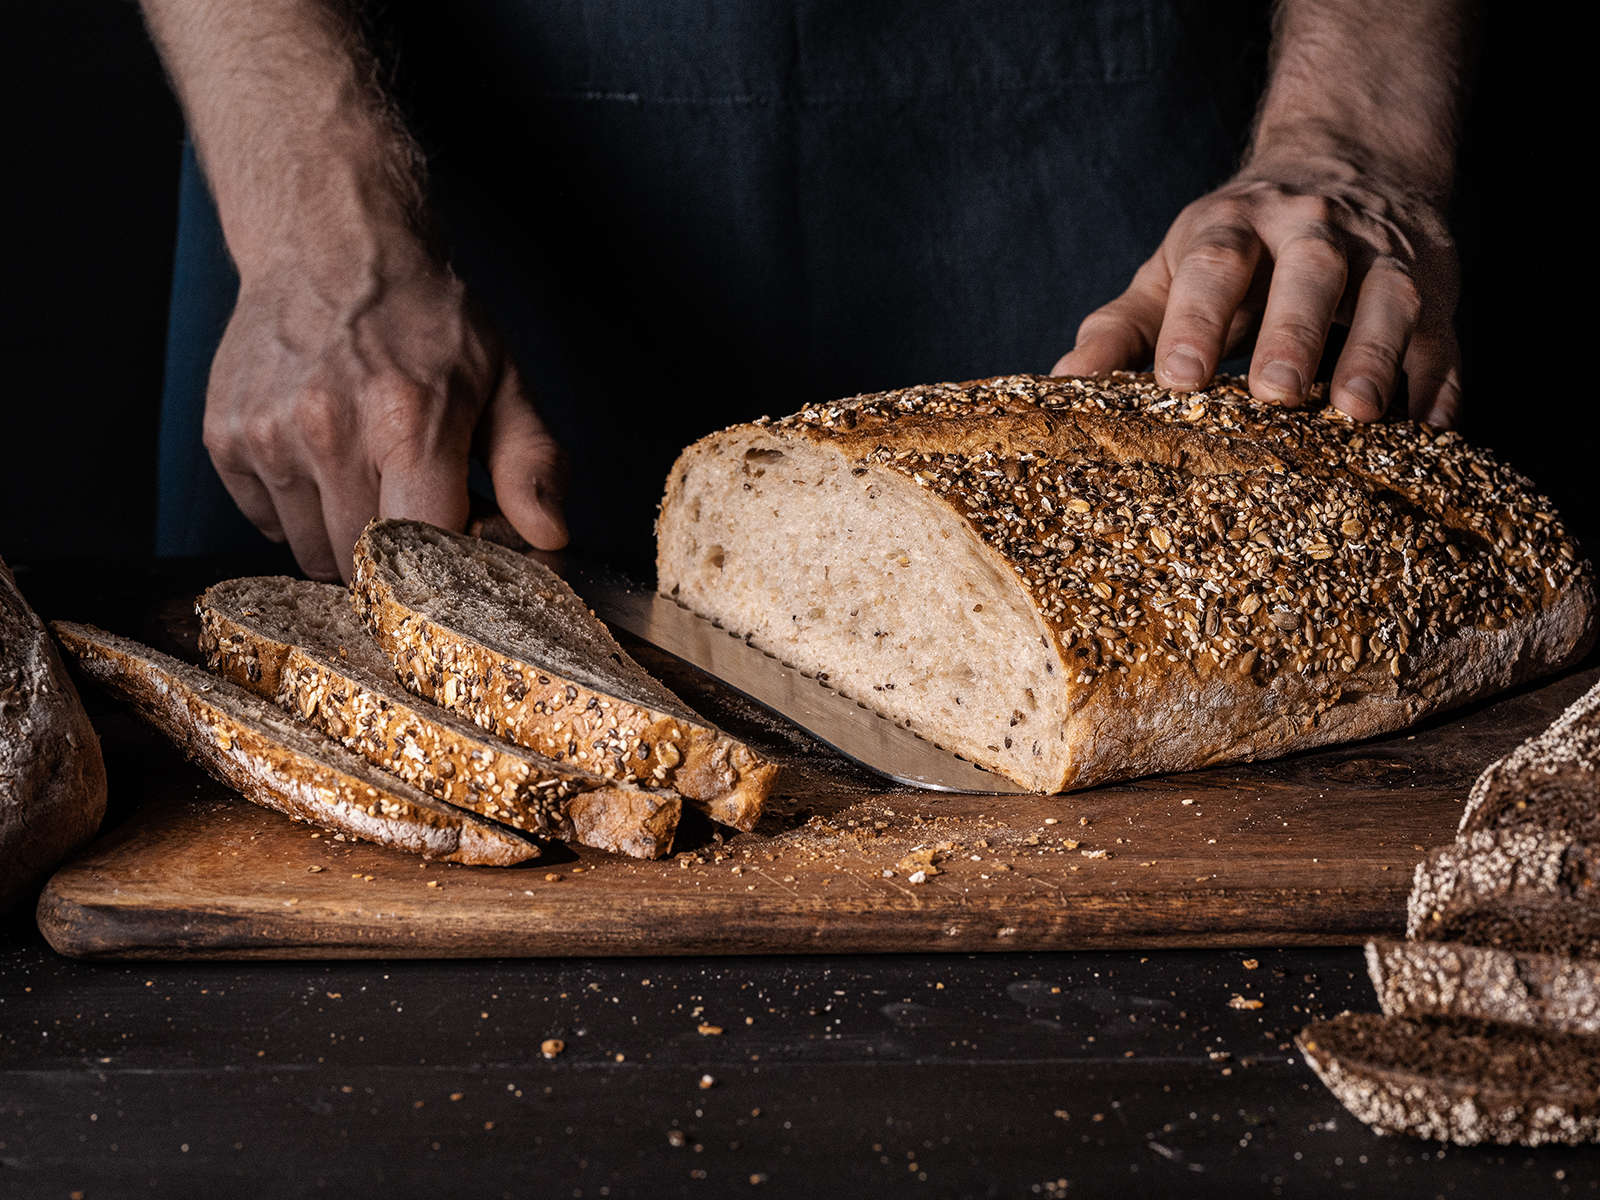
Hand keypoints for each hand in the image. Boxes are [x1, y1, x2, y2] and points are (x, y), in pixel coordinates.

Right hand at [203, 239, 566, 579]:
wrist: (331, 244)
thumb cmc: (427, 319)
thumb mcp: (502, 379)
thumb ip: (531, 464)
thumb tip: (549, 537)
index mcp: (410, 421)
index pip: (417, 558)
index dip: (439, 580)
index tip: (454, 570)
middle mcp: (330, 430)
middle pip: (361, 568)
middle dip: (395, 563)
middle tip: (414, 513)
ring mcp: (268, 434)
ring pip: (310, 554)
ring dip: (344, 537)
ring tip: (369, 477)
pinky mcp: (224, 437)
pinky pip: (267, 522)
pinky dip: (298, 510)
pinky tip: (323, 460)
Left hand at [1053, 155, 1461, 426]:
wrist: (1344, 168)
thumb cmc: (1235, 250)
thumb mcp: (1171, 274)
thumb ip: (1119, 329)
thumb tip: (1059, 386)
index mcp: (1234, 229)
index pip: (1215, 263)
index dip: (1196, 318)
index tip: (1177, 378)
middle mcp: (1313, 233)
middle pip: (1309, 272)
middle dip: (1293, 331)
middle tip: (1275, 395)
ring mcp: (1381, 258)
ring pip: (1388, 297)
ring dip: (1375, 354)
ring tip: (1357, 415)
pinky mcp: (1436, 292)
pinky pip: (1443, 339)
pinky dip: (1437, 385)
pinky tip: (1426, 432)